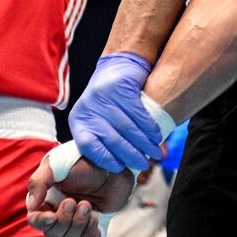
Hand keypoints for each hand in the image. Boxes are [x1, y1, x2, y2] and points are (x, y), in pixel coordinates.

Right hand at [26, 142, 137, 236]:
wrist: (113, 160)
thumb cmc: (82, 158)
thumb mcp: (55, 164)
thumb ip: (38, 182)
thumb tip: (31, 206)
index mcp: (47, 198)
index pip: (35, 220)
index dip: (41, 222)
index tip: (51, 216)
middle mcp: (61, 211)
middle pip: (52, 232)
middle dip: (62, 220)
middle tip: (72, 201)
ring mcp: (79, 219)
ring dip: (77, 224)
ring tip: (87, 204)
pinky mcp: (96, 224)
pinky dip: (90, 232)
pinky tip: (95, 216)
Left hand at [69, 52, 165, 172]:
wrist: (119, 67)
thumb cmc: (110, 103)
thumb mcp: (99, 119)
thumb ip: (105, 141)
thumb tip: (124, 169)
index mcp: (79, 120)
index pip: (89, 146)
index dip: (105, 159)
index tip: (121, 168)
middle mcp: (89, 107)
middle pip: (112, 139)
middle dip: (131, 155)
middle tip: (144, 165)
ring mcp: (104, 96)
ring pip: (129, 128)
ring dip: (145, 144)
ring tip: (156, 154)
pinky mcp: (121, 88)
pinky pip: (139, 114)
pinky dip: (150, 128)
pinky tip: (157, 136)